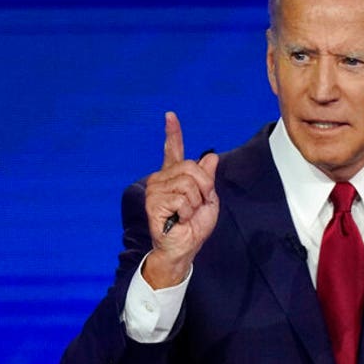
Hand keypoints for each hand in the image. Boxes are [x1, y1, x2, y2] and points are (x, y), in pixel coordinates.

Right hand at [141, 112, 219, 288]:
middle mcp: (161, 179)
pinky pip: (182, 198)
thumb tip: (210, 156)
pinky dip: (189, 210)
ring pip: (188, 182)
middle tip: (198, 204)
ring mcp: (155, 190)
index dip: (173, 133)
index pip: (173, 150)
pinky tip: (180, 219)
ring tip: (187, 213)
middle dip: (204, 186)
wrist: (185, 248)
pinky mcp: (153, 202)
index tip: (170, 115)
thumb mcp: (208, 199)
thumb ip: (207, 178)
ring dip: (196, 201)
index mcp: (174, 176)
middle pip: (191, 166)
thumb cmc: (194, 227)